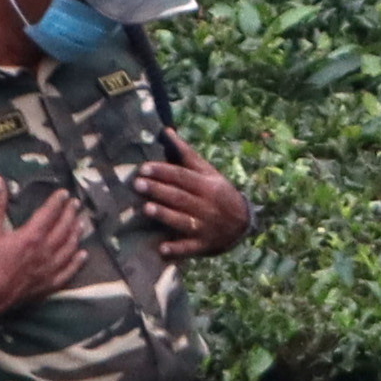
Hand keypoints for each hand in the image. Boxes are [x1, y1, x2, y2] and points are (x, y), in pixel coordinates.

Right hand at [0, 195, 89, 321]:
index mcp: (31, 237)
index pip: (49, 214)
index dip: (57, 202)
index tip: (64, 193)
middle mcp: (45, 252)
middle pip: (63, 229)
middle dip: (70, 214)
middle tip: (75, 204)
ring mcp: (49, 270)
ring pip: (69, 249)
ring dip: (76, 235)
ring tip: (81, 224)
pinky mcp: (48, 285)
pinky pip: (68, 272)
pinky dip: (77, 262)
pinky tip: (82, 255)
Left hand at [134, 156, 251, 259]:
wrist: (243, 223)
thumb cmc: (218, 193)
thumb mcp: (208, 173)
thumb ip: (186, 155)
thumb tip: (166, 131)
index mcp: (207, 185)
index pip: (182, 176)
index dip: (163, 172)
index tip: (143, 168)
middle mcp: (207, 205)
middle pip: (180, 196)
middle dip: (158, 190)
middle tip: (137, 184)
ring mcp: (206, 227)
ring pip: (183, 220)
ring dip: (165, 215)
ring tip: (145, 209)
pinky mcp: (204, 245)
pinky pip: (190, 248)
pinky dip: (177, 249)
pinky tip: (162, 249)